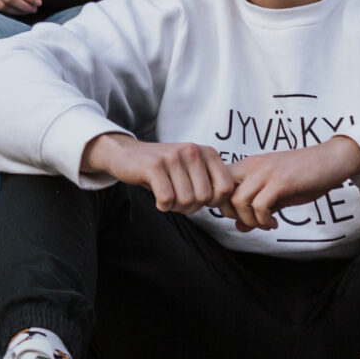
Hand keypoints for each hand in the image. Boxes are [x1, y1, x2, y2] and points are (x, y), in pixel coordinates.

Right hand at [82, 131, 239, 215]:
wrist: (127, 154)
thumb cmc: (165, 169)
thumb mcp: (193, 169)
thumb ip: (212, 182)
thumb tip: (232, 206)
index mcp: (208, 152)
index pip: (226, 189)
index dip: (214, 202)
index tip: (198, 199)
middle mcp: (193, 151)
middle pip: (204, 198)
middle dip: (191, 206)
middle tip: (177, 199)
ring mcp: (173, 156)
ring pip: (186, 200)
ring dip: (175, 207)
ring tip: (167, 197)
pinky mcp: (154, 165)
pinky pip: (167, 198)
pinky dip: (162, 205)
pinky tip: (157, 199)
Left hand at [226, 137, 359, 233]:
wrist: (331, 160)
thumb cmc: (303, 176)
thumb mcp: (275, 193)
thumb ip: (256, 209)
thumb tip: (239, 228)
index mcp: (247, 166)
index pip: (217, 185)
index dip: (223, 205)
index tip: (240, 216)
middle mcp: (251, 166)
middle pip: (222, 194)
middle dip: (232, 215)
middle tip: (251, 222)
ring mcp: (265, 173)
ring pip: (238, 201)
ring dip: (249, 220)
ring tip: (265, 224)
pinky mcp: (280, 182)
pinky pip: (259, 206)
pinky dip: (263, 220)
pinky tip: (273, 223)